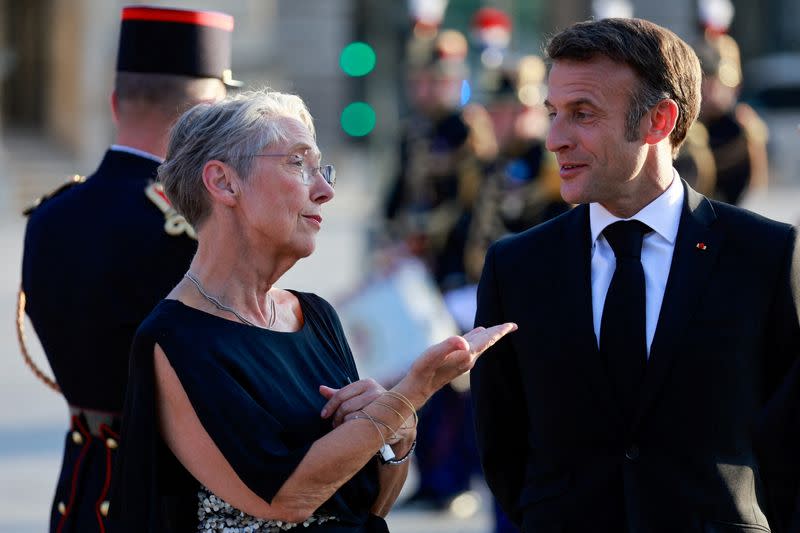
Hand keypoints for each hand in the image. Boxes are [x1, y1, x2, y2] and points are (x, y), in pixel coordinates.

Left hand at [319, 379, 384, 427]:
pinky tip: (352, 431)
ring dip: (344, 425)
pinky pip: (360, 426)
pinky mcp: (384, 419)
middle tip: (335, 425)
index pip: (341, 394)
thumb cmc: (372, 407)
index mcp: (367, 383)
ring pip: (352, 417)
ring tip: (344, 428)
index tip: (323, 415)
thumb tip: (320, 388)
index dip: (330, 406)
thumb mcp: (357, 397)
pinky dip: (353, 429)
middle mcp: (375, 391)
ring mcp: (380, 405)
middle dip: (337, 418)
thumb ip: (339, 394)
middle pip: (346, 406)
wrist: (397, 418)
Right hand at [400, 322, 517, 405]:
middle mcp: (468, 359)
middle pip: (486, 343)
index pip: (487, 340)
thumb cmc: (424, 370)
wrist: (419, 387)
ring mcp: (463, 362)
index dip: (499, 332)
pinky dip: (477, 340)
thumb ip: (448, 345)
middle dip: (498, 333)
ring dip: (488, 337)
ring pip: (480, 345)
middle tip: (512, 326)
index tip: (513, 325)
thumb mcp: (434, 354)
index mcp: (466, 355)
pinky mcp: (456, 363)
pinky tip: (476, 336)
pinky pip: (471, 348)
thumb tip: (464, 342)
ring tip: (496, 329)